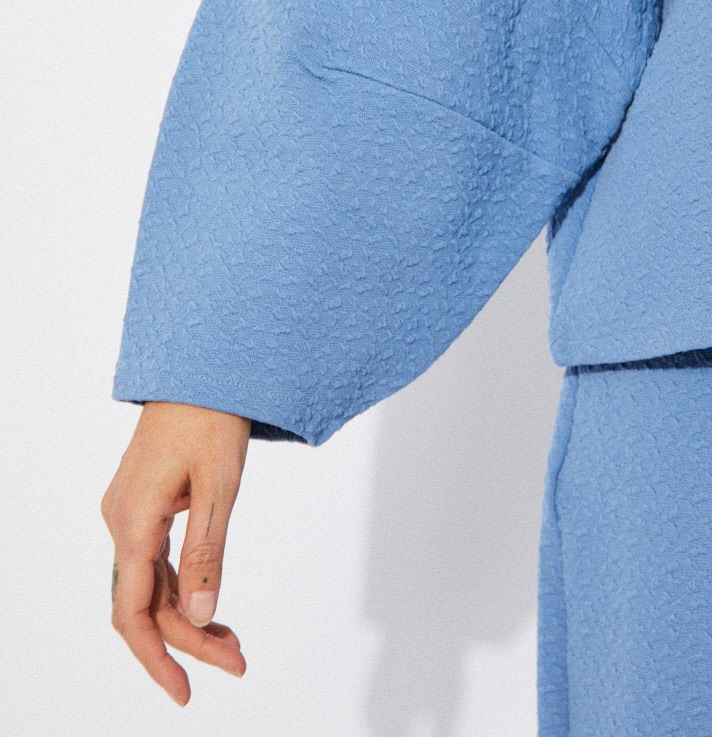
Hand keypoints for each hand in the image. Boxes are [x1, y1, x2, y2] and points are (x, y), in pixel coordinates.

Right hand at [101, 401, 251, 706]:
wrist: (200, 369)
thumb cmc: (211, 418)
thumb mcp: (220, 485)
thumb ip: (207, 553)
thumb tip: (201, 616)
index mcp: (133, 522)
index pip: (135, 611)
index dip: (158, 658)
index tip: (186, 692)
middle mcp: (122, 521)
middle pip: (146, 604)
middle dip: (188, 641)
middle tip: (237, 661)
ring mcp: (130, 513)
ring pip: (151, 585)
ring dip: (188, 618)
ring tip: (232, 643)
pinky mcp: (145, 504)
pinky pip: (156, 561)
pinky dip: (184, 588)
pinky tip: (211, 606)